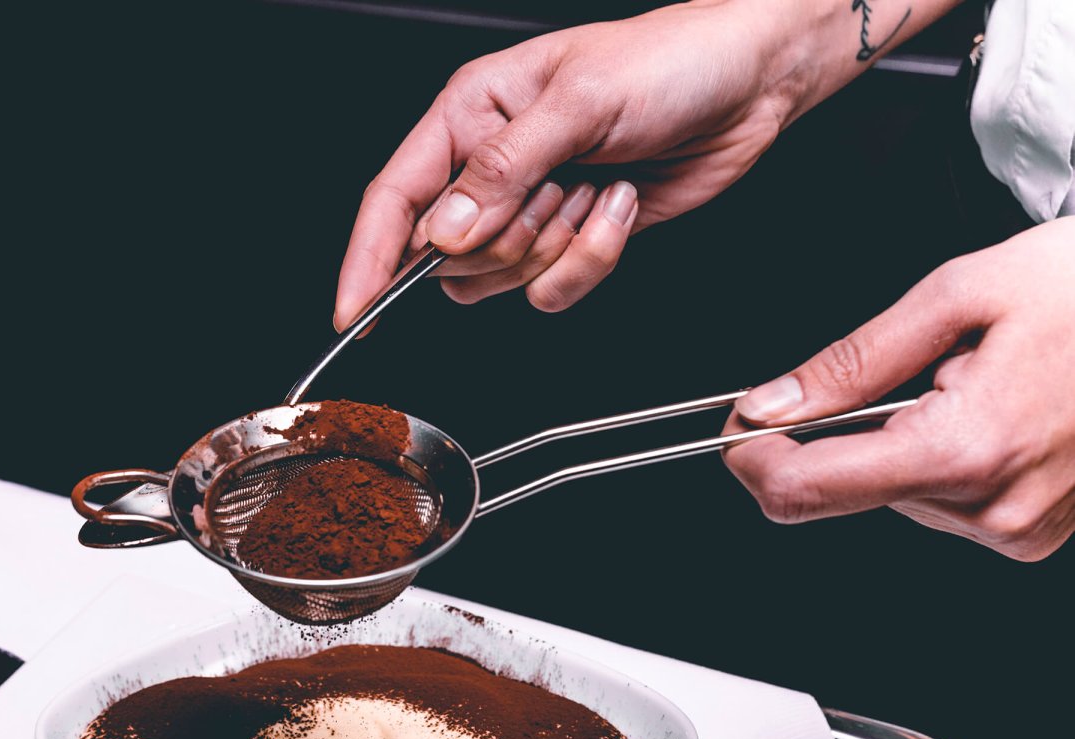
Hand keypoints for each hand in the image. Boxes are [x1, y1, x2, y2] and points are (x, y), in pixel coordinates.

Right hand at [334, 0, 811, 326]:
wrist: (750, 83)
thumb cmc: (667, 63)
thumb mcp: (579, 102)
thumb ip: (503, 170)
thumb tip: (442, 233)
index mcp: (470, 115)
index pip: (395, 198)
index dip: (368, 259)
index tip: (354, 310)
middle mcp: (491, 166)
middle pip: (449, 255)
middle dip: (509, 237)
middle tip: (559, 189)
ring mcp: (531, 207)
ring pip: (501, 279)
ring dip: (558, 244)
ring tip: (597, 187)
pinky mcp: (572, 239)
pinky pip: (552, 290)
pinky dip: (591, 259)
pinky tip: (619, 206)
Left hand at [724, 218, 1074, 560]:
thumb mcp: (959, 294)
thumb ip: (852, 362)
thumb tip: (769, 404)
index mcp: (966, 451)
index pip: (804, 490)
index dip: (751, 457)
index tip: (736, 425)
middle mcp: (993, 509)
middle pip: (846, 490)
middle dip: (844, 432)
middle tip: (904, 367)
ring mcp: (1018, 528)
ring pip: (893, 494)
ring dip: (902, 436)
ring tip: (974, 379)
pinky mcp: (1034, 531)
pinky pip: (942, 498)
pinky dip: (940, 453)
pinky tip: (991, 408)